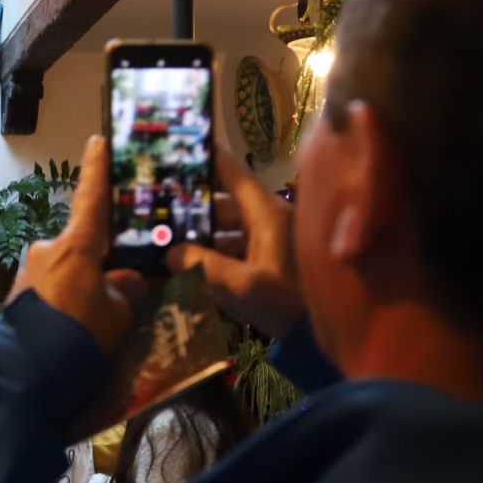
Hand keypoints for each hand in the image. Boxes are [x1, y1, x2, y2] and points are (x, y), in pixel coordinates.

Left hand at [10, 135, 146, 354]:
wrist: (23, 373)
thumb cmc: (80, 335)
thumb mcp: (119, 313)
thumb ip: (125, 289)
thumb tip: (128, 278)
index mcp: (75, 245)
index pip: (91, 198)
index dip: (97, 169)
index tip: (98, 141)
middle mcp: (47, 249)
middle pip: (80, 245)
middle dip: (98, 262)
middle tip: (117, 287)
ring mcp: (28, 272)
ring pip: (64, 270)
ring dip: (79, 285)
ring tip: (95, 320)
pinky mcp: (16, 295)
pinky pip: (50, 290)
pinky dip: (63, 301)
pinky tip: (72, 327)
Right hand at [168, 146, 303, 337]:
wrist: (326, 337)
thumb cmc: (289, 303)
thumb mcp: (242, 285)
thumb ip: (202, 265)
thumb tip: (170, 252)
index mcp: (267, 213)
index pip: (232, 172)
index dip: (206, 157)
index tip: (179, 146)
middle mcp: (272, 219)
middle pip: (223, 203)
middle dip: (190, 208)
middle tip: (156, 208)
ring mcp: (274, 240)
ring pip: (228, 227)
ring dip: (199, 234)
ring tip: (165, 239)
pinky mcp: (273, 261)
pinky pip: (236, 247)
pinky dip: (213, 252)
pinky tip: (188, 263)